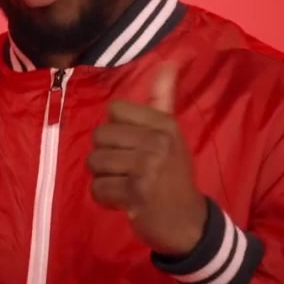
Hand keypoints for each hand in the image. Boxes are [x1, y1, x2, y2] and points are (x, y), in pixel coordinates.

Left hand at [87, 63, 207, 256]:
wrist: (188, 223)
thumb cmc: (174, 176)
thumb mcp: (172, 134)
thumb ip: (163, 98)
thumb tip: (168, 61)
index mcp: (164, 124)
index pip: (114, 110)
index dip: (117, 130)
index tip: (134, 146)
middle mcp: (157, 141)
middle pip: (99, 136)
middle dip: (107, 156)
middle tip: (128, 170)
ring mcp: (146, 167)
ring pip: (95, 162)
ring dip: (105, 178)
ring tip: (126, 185)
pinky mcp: (135, 193)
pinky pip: (97, 188)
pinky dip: (106, 198)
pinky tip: (125, 200)